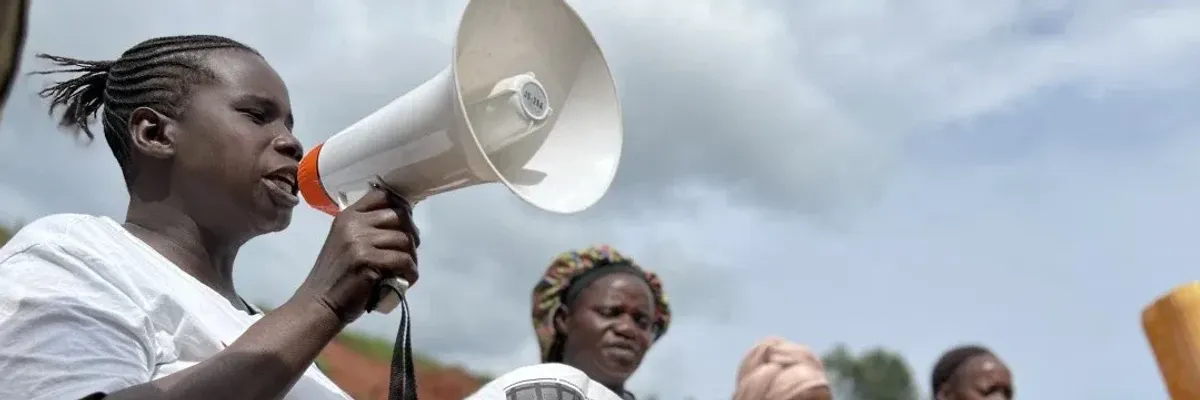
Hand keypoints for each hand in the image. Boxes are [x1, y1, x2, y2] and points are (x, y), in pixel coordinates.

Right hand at [292, 186, 419, 324]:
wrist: (319, 304)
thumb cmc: (337, 277)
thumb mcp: (346, 243)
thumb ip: (367, 229)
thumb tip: (403, 223)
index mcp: (347, 216)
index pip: (382, 196)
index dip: (401, 207)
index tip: (406, 225)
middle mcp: (352, 224)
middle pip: (399, 216)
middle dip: (411, 234)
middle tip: (410, 251)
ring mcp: (358, 241)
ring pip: (404, 239)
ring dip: (411, 257)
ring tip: (406, 269)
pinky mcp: (367, 260)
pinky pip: (403, 260)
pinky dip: (410, 271)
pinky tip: (406, 280)